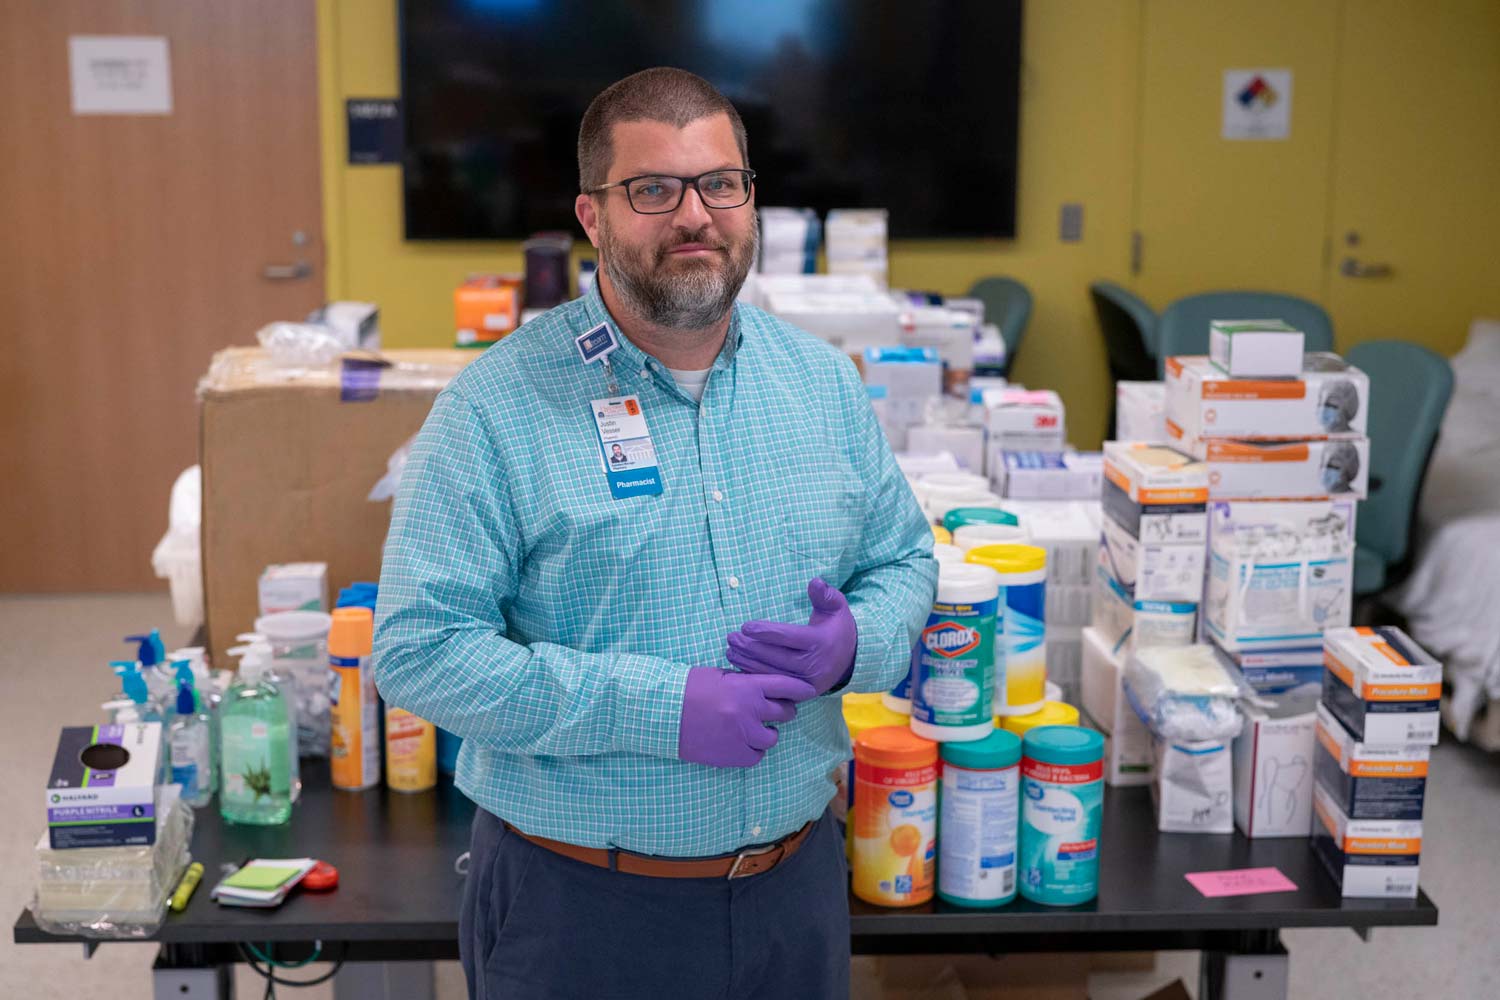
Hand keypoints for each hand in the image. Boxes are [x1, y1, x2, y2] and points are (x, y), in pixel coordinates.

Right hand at [678, 668, 815, 767]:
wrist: (662, 711)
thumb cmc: (689, 688)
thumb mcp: (721, 675)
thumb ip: (747, 681)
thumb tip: (767, 686)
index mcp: (748, 687)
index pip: (787, 686)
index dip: (801, 688)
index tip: (809, 691)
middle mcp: (750, 711)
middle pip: (785, 713)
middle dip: (783, 710)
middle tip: (773, 709)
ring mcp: (742, 735)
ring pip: (773, 737)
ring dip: (767, 732)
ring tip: (753, 728)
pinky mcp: (733, 755)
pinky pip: (756, 756)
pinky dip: (752, 750)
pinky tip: (741, 742)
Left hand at [724, 579, 857, 696]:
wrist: (850, 660)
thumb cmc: (837, 628)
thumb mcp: (837, 608)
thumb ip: (825, 595)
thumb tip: (815, 581)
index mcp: (820, 642)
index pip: (789, 637)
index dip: (766, 631)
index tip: (745, 626)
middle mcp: (813, 665)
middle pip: (776, 656)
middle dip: (751, 647)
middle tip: (731, 637)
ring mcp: (806, 681)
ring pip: (772, 672)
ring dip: (748, 662)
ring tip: (730, 650)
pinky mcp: (800, 692)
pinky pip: (774, 684)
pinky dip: (755, 674)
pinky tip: (740, 664)